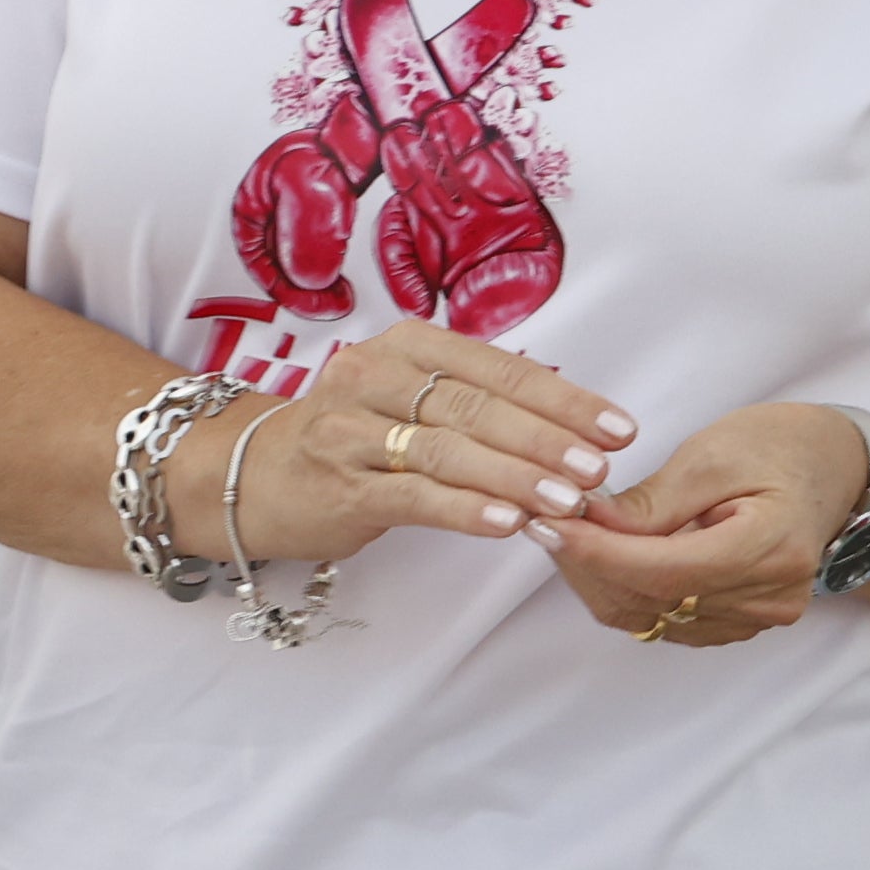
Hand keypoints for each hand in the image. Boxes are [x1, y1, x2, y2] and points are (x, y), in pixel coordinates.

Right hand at [224, 326, 638, 561]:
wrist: (251, 475)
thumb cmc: (351, 437)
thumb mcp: (410, 399)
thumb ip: (478, 403)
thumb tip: (572, 427)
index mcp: (407, 344)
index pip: (499, 368)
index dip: (564, 398)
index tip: (618, 429)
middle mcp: (374, 374)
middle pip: (476, 405)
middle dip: (546, 439)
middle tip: (599, 469)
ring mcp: (350, 429)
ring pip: (447, 448)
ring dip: (514, 476)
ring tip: (567, 501)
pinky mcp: (338, 484)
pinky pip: (411, 495)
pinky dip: (464, 509)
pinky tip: (506, 524)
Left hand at [539, 401, 869, 646]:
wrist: (834, 472)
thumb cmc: (780, 449)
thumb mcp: (714, 454)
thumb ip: (653, 501)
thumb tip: (590, 526)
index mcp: (772, 549)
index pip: (665, 571)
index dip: (600, 553)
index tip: (549, 526)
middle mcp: (768, 598)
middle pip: (651, 601)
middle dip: (588, 563)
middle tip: (546, 519)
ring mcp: (754, 619)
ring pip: (649, 617)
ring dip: (599, 578)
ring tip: (571, 532)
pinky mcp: (737, 624)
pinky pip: (664, 620)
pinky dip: (624, 589)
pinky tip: (605, 553)